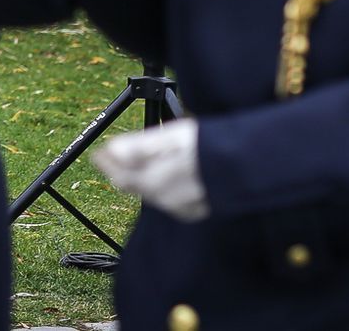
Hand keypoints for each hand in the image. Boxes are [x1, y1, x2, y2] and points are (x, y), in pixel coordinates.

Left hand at [92, 118, 208, 221]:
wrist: (251, 165)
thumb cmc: (211, 144)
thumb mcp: (173, 136)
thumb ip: (140, 146)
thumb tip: (111, 150)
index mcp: (159, 178)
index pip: (121, 176)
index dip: (107, 163)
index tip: (98, 153)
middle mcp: (169, 196)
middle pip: (134, 186)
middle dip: (120, 171)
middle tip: (110, 156)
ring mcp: (182, 206)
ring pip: (150, 194)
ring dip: (139, 179)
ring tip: (133, 164)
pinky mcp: (194, 212)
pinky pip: (168, 202)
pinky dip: (160, 189)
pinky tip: (164, 176)